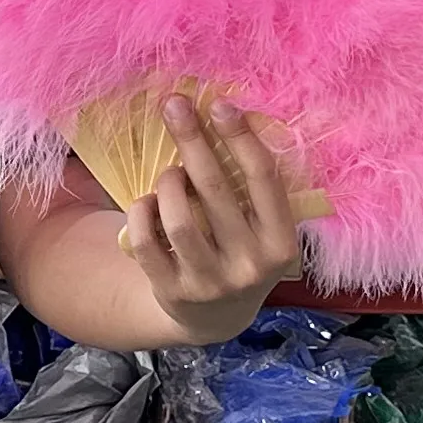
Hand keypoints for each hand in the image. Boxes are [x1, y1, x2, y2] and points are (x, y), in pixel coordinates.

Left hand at [120, 95, 304, 339]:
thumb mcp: (261, 231)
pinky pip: (146, 240)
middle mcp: (250, 266)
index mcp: (281, 243)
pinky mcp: (173, 291)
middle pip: (216, 190)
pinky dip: (141, 212)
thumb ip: (249, 191)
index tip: (219, 104)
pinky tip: (147, 202)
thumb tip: (219, 117)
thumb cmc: (238, 253)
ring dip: (167, 183)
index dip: (241, 138)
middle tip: (175, 106)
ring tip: (170, 174)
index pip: (264, 180)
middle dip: (193, 140)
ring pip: (178, 218)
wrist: (215, 318)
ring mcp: (210, 282)